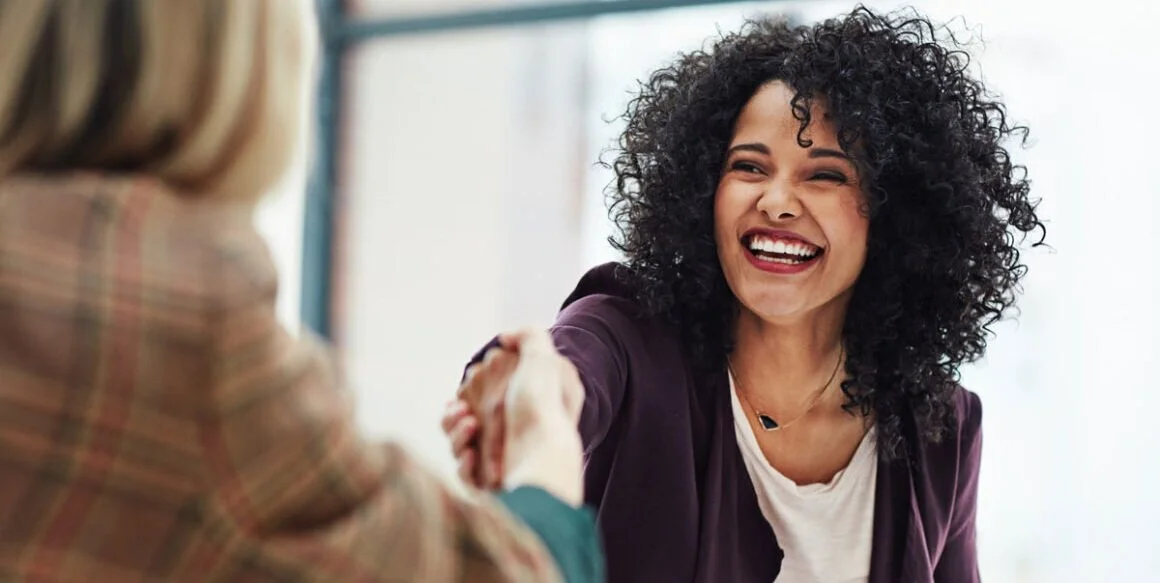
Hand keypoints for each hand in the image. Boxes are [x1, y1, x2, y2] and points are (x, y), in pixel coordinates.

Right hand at [449, 329, 584, 504]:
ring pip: (458, 445)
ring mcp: (499, 461)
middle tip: (462, 411)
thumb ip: (528, 337)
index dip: (471, 387)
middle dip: (454, 413)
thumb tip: (505, 338)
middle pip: (463, 419)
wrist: (544, 458)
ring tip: (469, 426)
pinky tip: (472, 455)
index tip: (471, 382)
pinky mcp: (490, 485)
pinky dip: (463, 462)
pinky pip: (464, 473)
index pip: (483, 395)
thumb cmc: (543, 408)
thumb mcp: (544, 359)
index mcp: (520, 408)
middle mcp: (510, 435)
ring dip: (455, 434)